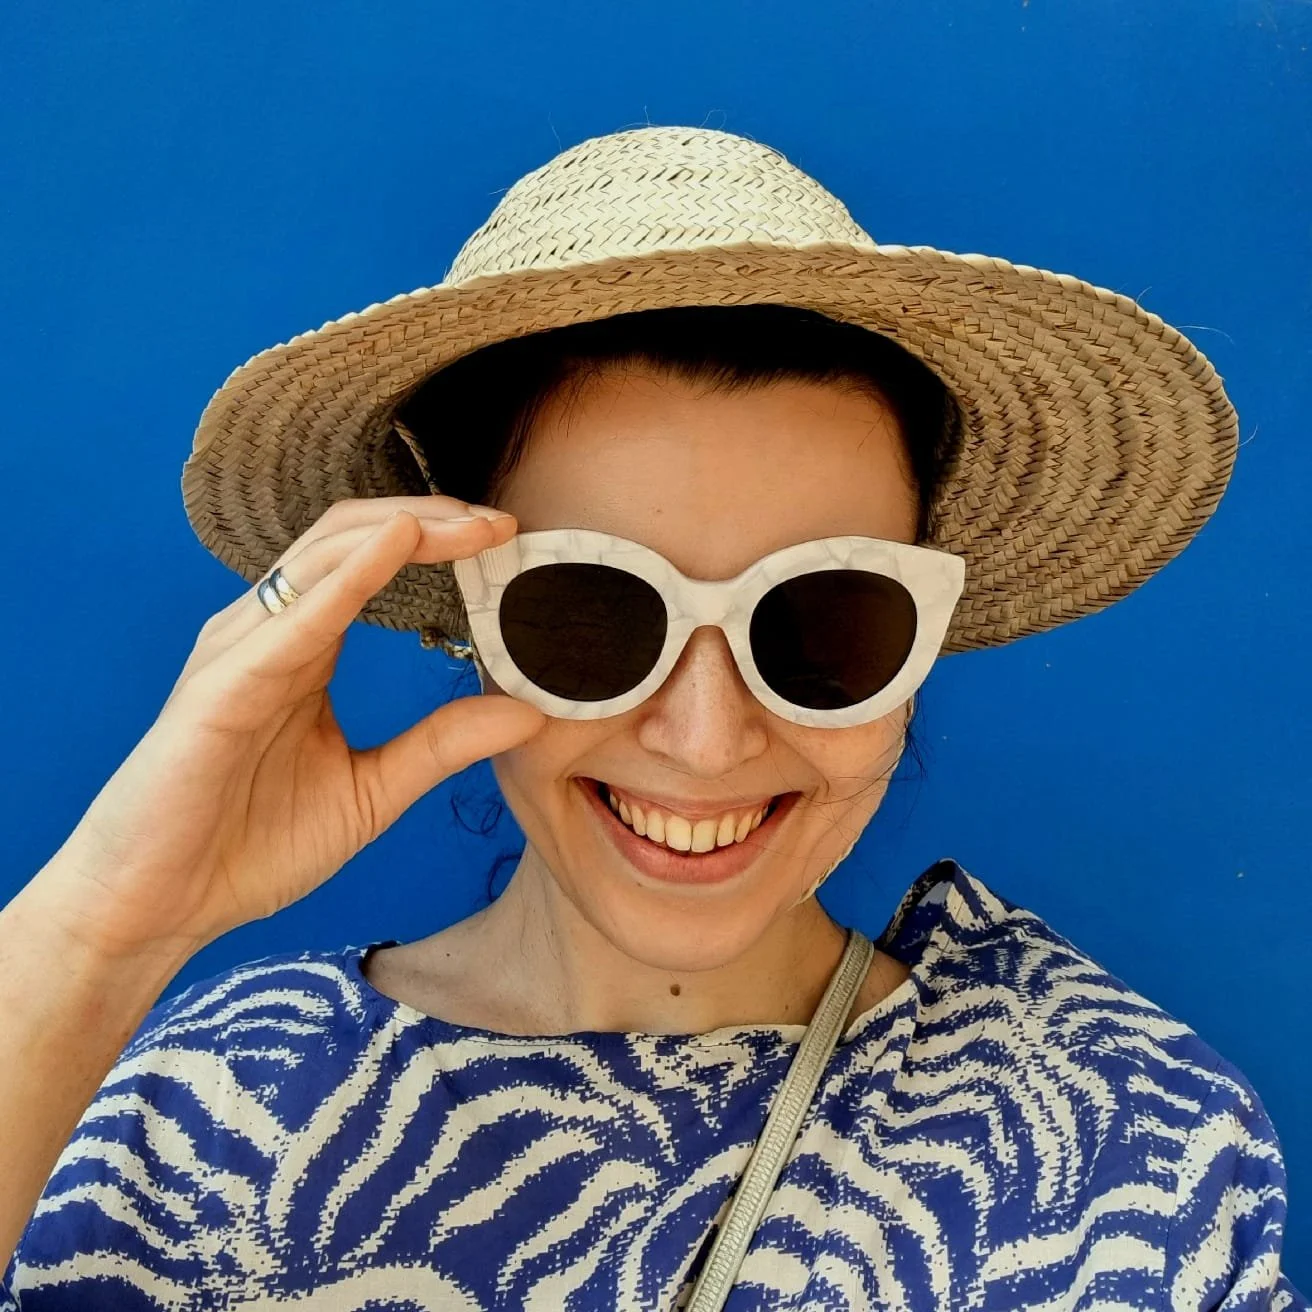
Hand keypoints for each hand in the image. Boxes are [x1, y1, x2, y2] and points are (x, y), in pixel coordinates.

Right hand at [40, 497, 544, 959]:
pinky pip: (292, 620)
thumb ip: (442, 745)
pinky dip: (349, 578)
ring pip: (322, 557)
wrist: (159, 908)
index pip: (370, 561)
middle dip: (430, 519)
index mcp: (302, 650)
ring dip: (401, 530)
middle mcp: (268, 634)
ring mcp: (239, 654)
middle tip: (501, 522)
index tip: (505, 538)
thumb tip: (529, 712)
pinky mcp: (220, 689)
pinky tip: (397, 547)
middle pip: (349, 538)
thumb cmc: (249, 846)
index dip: (437, 538)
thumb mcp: (373, 790)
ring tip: (467, 523)